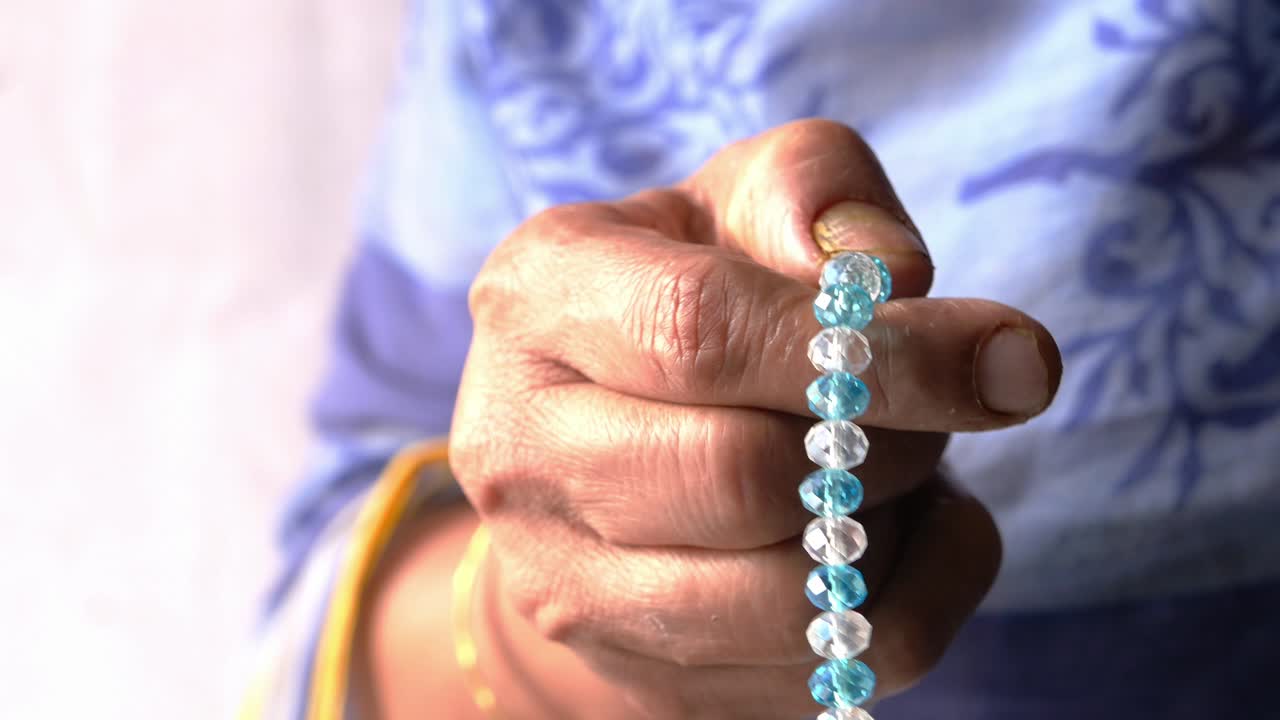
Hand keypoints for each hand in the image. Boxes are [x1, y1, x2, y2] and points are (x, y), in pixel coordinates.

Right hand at [450, 119, 1061, 718]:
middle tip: (935, 415)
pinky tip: (894, 542)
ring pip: (785, 603)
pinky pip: (835, 672)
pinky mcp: (639, 682)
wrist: (599, 448)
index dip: (875, 349)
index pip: (699, 331)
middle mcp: (519, 452)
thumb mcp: (736, 200)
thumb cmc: (688, 299)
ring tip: (898, 474)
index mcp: (538, 298)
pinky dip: (915, 604)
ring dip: (896, 532)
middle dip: (890, 445)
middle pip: (739, 477)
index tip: (1007, 353)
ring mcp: (565, 587)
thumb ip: (811, 189)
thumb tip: (892, 277)